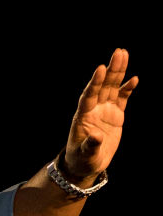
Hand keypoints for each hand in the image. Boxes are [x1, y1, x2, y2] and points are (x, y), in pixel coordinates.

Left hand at [63, 48, 137, 179]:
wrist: (86, 163)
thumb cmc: (82, 159)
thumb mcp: (85, 154)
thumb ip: (90, 145)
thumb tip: (97, 137)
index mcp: (83, 116)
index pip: (89, 95)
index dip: (95, 83)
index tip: (100, 68)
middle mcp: (93, 109)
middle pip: (103, 86)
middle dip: (111, 70)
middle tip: (119, 52)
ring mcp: (104, 110)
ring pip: (112, 88)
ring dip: (118, 73)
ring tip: (123, 55)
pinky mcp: (115, 115)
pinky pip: (121, 99)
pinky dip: (127, 89)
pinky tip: (134, 79)